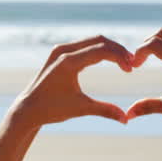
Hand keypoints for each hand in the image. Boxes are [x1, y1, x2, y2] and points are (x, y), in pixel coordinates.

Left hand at [8, 36, 131, 127]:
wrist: (29, 109)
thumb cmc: (52, 109)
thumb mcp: (81, 109)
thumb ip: (105, 111)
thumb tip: (126, 119)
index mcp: (68, 62)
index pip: (101, 50)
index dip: (120, 57)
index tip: (132, 68)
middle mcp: (63, 51)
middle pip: (99, 40)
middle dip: (118, 50)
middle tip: (132, 63)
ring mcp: (60, 49)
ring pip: (92, 41)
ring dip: (110, 49)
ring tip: (124, 62)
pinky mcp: (59, 52)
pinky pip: (84, 45)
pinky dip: (99, 50)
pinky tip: (110, 60)